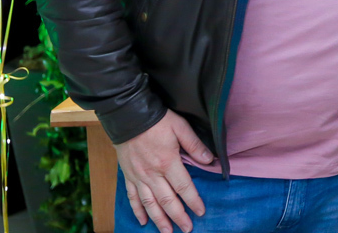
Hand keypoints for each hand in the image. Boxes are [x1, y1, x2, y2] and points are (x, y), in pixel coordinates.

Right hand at [115, 109, 213, 232]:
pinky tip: (143, 221)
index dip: (193, 201)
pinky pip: (132, 197)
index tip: (200, 212)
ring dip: (159, 220)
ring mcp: (138, 176)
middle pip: (167, 201)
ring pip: (149, 203)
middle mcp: (152, 174)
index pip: (183, 187)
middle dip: (178, 217)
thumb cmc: (157, 120)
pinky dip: (137, 210)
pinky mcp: (128, 175)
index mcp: (167, 162)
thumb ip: (195, 145)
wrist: (128, 116)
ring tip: (167, 232)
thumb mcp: (181, 127)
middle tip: (187, 229)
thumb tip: (210, 160)